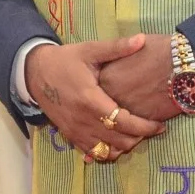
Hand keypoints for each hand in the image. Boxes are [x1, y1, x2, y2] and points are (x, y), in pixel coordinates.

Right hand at [24, 35, 165, 162]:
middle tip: (149, 126)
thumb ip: (116, 47)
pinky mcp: (70, 136)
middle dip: (140, 136)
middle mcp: (83, 120)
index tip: (160, 124)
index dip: (146, 127)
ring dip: (125, 145)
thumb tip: (142, 39)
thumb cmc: (64, 60)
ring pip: (110, 151)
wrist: (34, 72)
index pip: (125, 123)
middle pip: (121, 141)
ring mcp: (76, 130)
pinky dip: (109, 151)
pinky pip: (95, 153)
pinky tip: (115, 139)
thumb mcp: (89, 50)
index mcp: (90, 100)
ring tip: (133, 132)